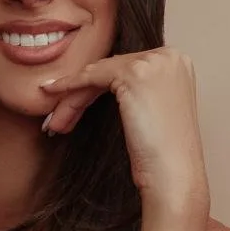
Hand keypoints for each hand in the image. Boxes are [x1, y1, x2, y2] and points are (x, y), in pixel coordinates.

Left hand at [39, 45, 208, 205]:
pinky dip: (71, 86)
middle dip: (82, 95)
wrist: (173, 174)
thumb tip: (98, 85)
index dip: (96, 88)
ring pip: (99, 74)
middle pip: (111, 69)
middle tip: (60, 119)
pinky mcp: (135, 73)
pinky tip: (53, 94)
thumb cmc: (162, 154)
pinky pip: (92, 76)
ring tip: (56, 123)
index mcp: (176, 63)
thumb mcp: (151, 112)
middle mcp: (168, 56)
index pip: (125, 68)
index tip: (74, 106)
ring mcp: (154, 62)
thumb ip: (136, 93)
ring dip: (73, 98)